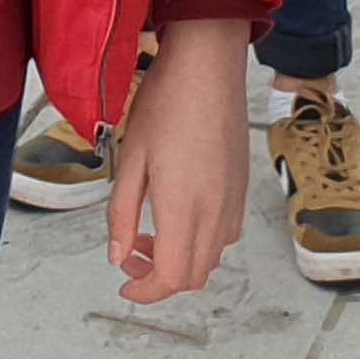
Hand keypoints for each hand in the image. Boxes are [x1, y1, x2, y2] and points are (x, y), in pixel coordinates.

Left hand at [107, 18, 247, 303]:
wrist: (208, 66)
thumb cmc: (166, 102)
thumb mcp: (130, 159)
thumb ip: (122, 213)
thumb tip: (118, 256)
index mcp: (183, 207)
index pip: (171, 276)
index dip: (145, 291)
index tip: (125, 286)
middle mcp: (215, 211)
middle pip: (193, 275)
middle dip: (159, 278)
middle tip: (131, 253)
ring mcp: (233, 201)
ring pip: (211, 258)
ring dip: (180, 259)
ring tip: (150, 230)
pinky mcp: (241, 188)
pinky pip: (225, 234)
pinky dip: (200, 241)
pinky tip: (179, 213)